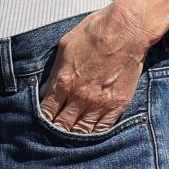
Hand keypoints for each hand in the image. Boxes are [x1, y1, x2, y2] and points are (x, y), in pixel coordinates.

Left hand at [38, 6, 150, 131]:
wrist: (127, 29)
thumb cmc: (96, 31)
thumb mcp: (65, 46)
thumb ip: (55, 71)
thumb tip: (46, 89)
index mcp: (64, 81)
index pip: (47, 111)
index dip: (43, 120)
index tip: (41, 123)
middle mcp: (80, 96)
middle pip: (63, 125)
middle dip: (56, 131)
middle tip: (52, 136)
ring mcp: (100, 103)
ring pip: (82, 130)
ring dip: (74, 136)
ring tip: (69, 139)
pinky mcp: (118, 104)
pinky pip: (103, 128)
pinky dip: (94, 134)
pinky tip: (89, 134)